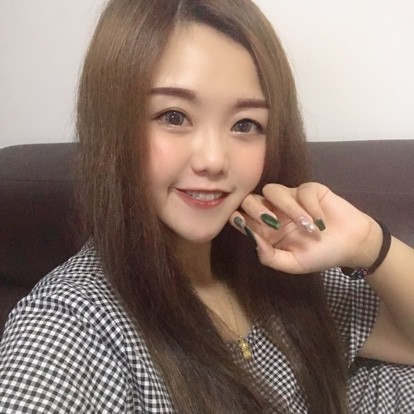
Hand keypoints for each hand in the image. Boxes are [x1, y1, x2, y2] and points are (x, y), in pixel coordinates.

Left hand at [229, 182, 381, 273]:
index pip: (243, 218)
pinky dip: (311, 207)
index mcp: (266, 230)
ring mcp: (290, 198)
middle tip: (271, 223)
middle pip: (251, 199)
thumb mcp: (293, 264)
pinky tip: (322, 222)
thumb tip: (251, 239)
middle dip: (256, 209)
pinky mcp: (308, 190)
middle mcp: (273, 211)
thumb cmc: (320, 255)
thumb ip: (269, 256)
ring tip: (306, 227)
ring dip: (288, 209)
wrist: (353, 245)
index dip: (237, 217)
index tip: (239, 220)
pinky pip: (301, 191)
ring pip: (272, 190)